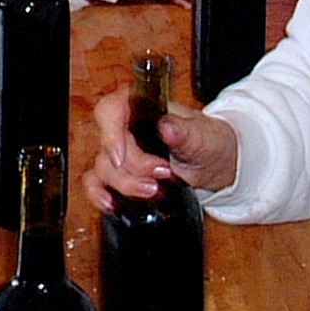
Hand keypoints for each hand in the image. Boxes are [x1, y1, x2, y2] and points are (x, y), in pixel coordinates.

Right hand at [80, 88, 237, 211]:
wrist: (213, 163)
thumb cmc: (206, 140)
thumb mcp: (202, 135)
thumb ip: (184, 131)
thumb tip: (167, 127)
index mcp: (140, 106)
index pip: (110, 110)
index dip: (110, 133)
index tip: (122, 155)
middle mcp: (125, 128)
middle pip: (108, 146)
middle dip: (133, 167)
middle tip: (161, 173)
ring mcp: (120, 153)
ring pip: (103, 168)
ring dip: (126, 184)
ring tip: (154, 190)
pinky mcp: (119, 175)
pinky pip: (96, 184)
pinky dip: (100, 195)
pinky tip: (112, 204)